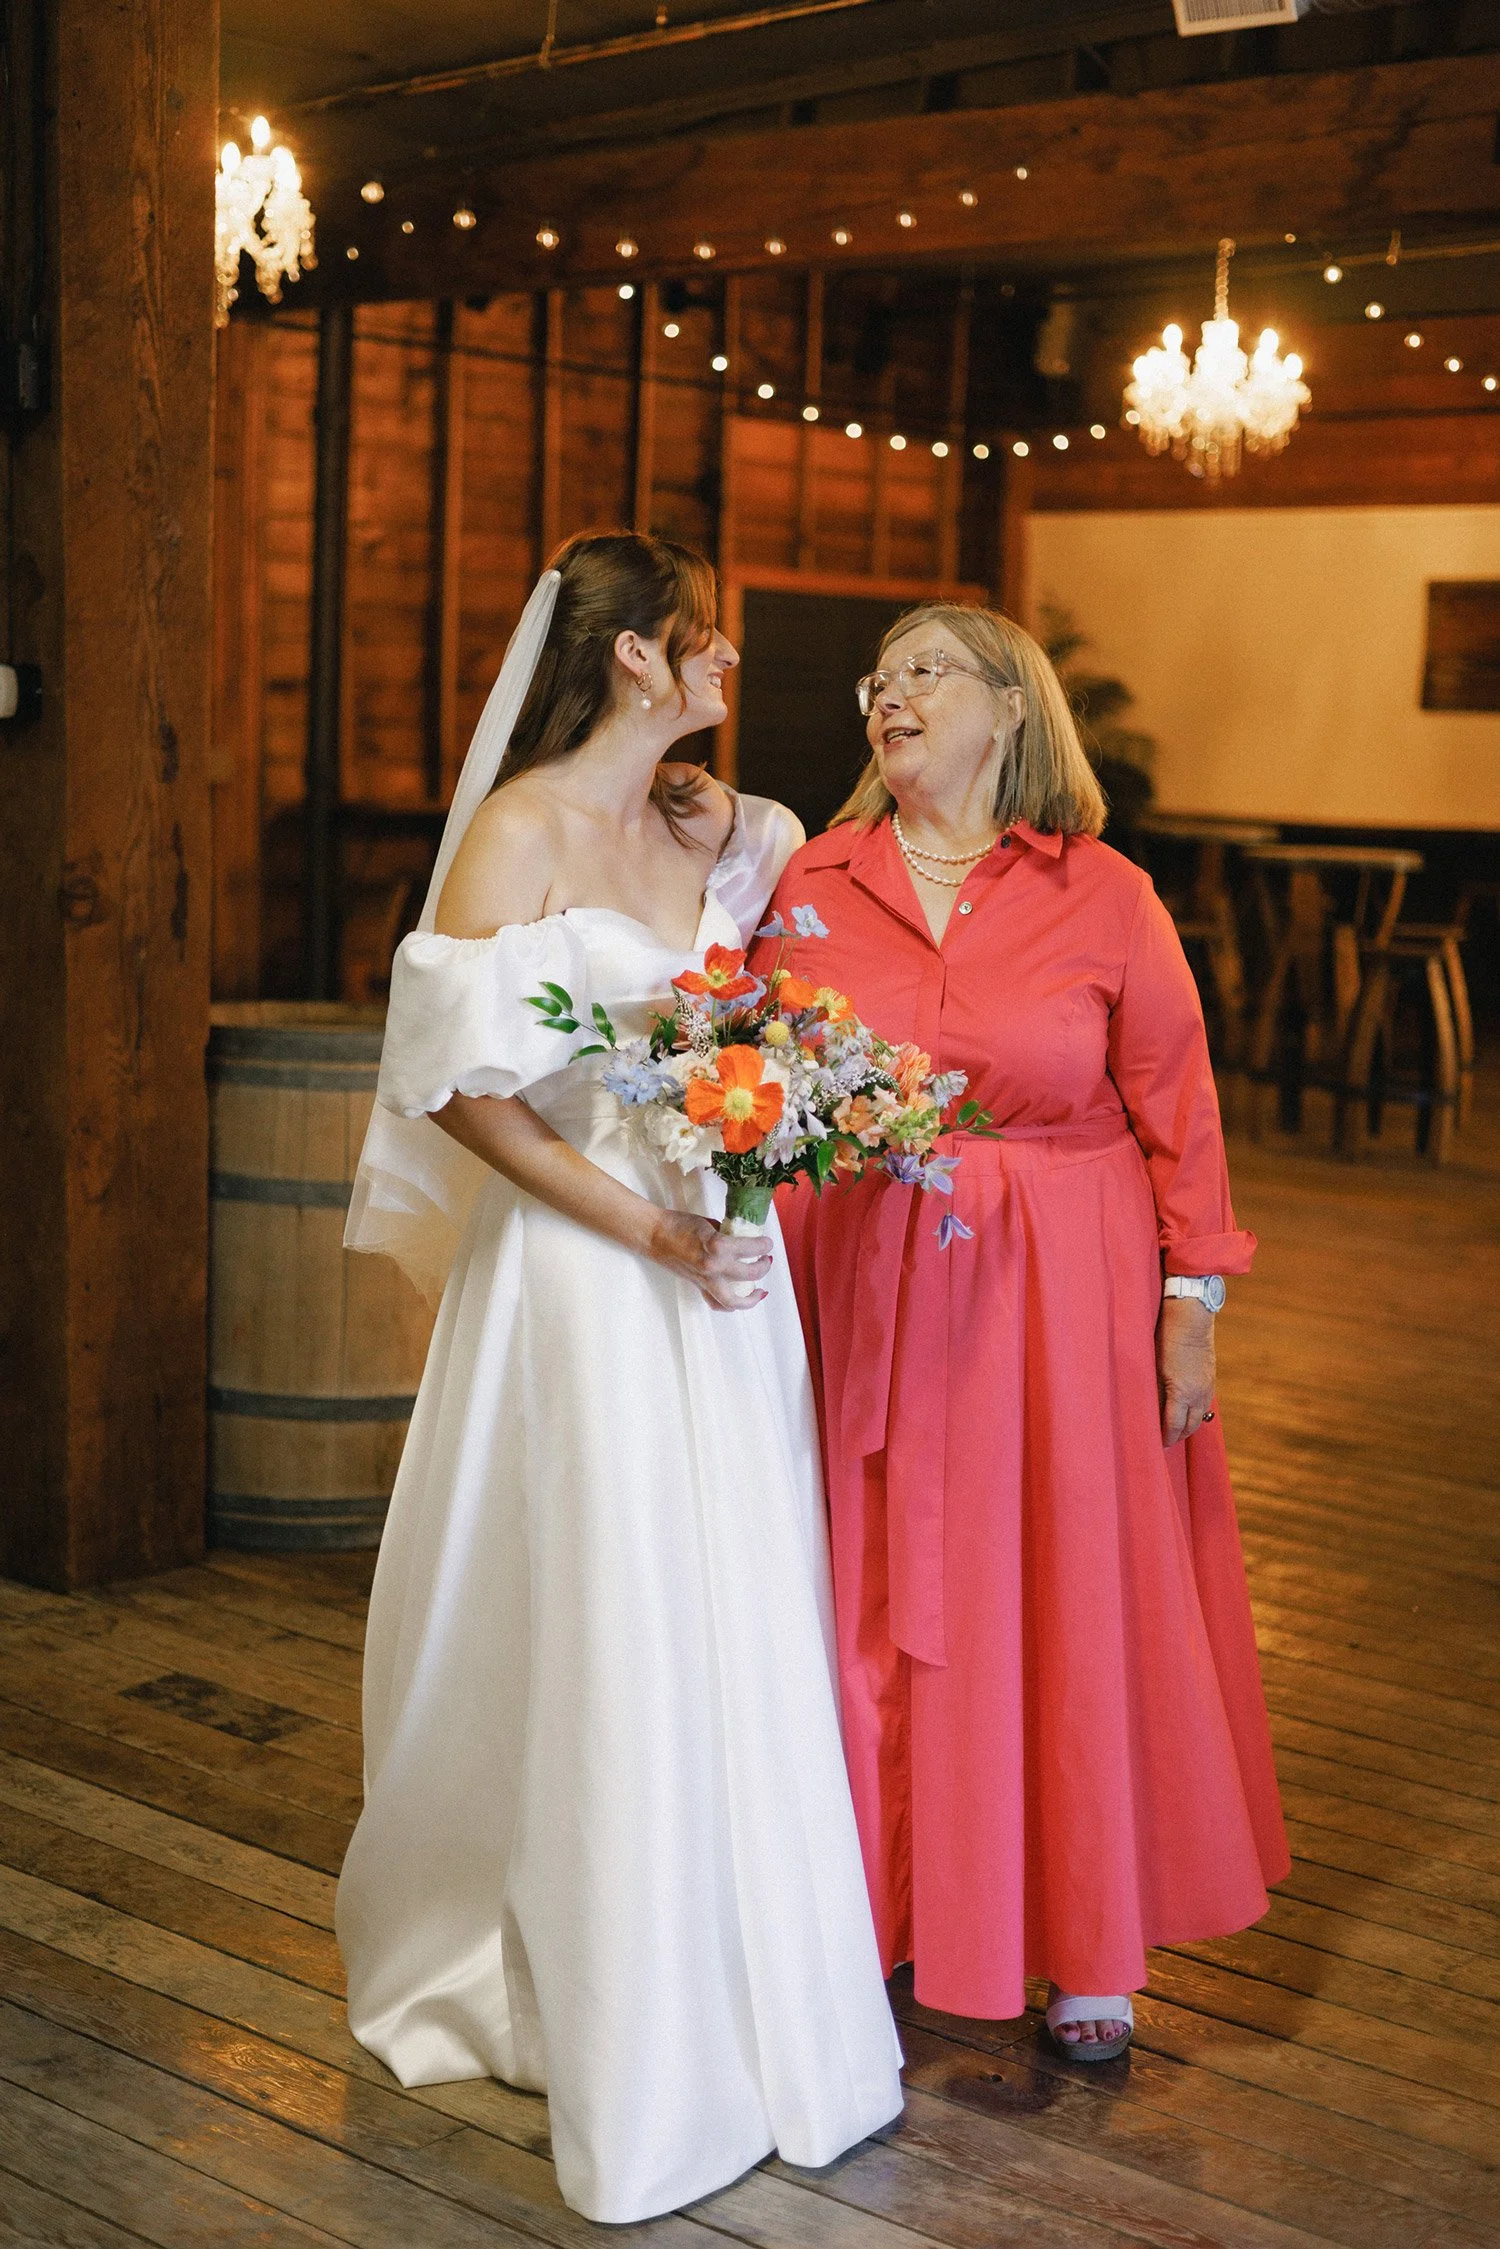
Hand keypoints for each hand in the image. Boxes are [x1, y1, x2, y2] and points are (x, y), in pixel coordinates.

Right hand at [650, 1211, 771, 1310]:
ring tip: (760, 1289)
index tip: (767, 1242)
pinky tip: (740, 1299)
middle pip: (751, 1274)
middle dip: (764, 1266)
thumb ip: (727, 1234)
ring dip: (752, 1297)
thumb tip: (742, 1239)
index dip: (764, 1245)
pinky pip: (717, 1303)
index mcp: (717, 1245)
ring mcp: (705, 1280)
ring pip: (735, 1301)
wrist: (654, 1235)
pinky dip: (730, 1305)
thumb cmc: (679, 1224)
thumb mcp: (709, 1223)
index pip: (752, 1248)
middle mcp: (713, 1266)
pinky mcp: (698, 1286)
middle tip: (766, 1259)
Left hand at [1157, 1294, 1216, 1445]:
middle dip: (1178, 1436)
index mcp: (1181, 1392)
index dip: (1166, 1438)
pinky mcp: (1211, 1379)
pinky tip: (1188, 1412)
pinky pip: (1206, 1404)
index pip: (1174, 1425)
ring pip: (1201, 1417)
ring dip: (1189, 1426)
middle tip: (1166, 1441)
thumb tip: (1151, 1411)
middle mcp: (1198, 1393)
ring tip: (1176, 1431)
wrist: (1191, 1318)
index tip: (1158, 1445)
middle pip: (1190, 1426)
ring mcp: (1207, 1386)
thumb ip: (1155, 1392)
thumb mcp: (1154, 1367)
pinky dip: (1197, 1412)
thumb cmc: (1165, 1339)